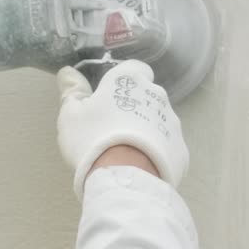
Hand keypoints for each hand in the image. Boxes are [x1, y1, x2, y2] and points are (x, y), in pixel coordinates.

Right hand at [57, 61, 189, 199]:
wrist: (124, 179)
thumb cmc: (92, 139)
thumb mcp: (71, 114)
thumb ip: (72, 91)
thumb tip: (68, 72)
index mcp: (129, 80)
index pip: (134, 68)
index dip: (124, 80)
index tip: (110, 96)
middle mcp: (156, 95)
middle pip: (147, 95)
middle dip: (134, 106)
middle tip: (113, 127)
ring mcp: (172, 123)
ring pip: (158, 120)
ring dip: (146, 129)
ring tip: (126, 151)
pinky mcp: (180, 150)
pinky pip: (167, 146)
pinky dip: (156, 152)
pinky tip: (140, 166)